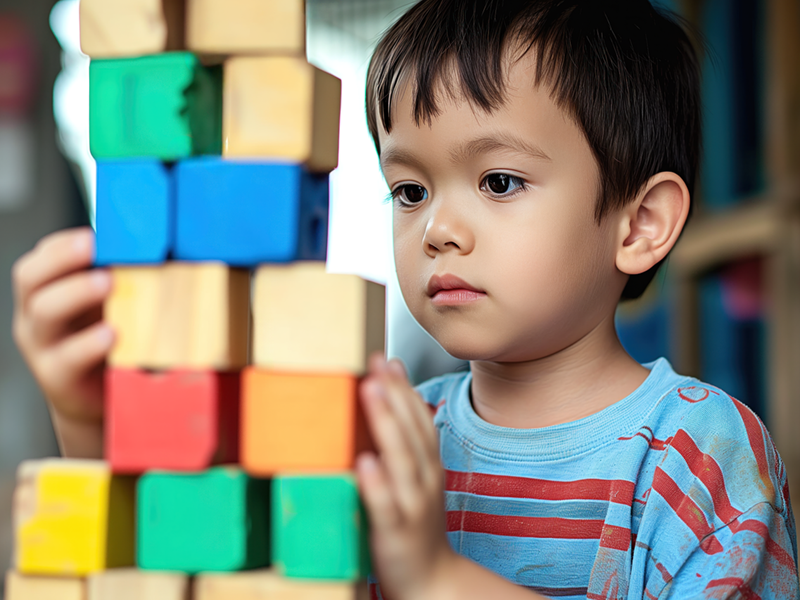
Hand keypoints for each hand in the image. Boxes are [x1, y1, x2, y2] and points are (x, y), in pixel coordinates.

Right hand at [11, 227, 112, 456]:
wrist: (99, 399)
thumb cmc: (107, 341)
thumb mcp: (112, 305)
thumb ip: (122, 277)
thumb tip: (162, 247)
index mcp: (48, 290)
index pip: (42, 256)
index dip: (64, 243)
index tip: (94, 233)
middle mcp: (37, 314)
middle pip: (31, 277)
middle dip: (63, 258)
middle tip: (94, 247)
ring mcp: (43, 346)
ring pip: (45, 312)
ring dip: (77, 293)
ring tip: (108, 282)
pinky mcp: (58, 377)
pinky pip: (68, 357)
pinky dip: (90, 344)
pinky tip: (112, 333)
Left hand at [356, 354, 455, 599]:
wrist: (432, 583)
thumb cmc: (417, 528)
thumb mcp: (414, 482)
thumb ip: (402, 449)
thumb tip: (381, 410)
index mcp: (427, 467)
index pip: (419, 420)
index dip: (404, 389)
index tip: (387, 360)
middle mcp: (424, 481)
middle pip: (412, 431)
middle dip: (394, 394)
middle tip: (376, 365)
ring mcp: (412, 506)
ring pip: (401, 459)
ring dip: (387, 422)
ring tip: (371, 392)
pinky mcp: (395, 532)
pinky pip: (386, 505)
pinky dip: (377, 483)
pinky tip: (365, 462)